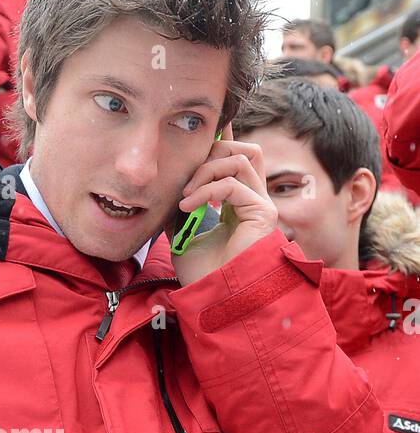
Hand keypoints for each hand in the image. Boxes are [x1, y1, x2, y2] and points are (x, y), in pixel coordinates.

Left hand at [173, 124, 277, 284]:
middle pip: (244, 150)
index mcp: (238, 204)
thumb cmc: (203, 276)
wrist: (216, 299)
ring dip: (207, 170)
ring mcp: (261, 205)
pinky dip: (207, 190)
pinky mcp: (263, 213)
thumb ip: (180, 210)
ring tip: (185, 196)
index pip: (235, 160)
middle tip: (185, 181)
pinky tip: (189, 206)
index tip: (199, 132)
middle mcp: (254, 200)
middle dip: (212, 153)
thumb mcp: (182, 236)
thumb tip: (168, 189)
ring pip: (241, 159)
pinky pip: (233, 184)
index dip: (220, 140)